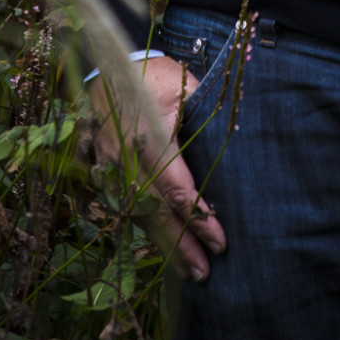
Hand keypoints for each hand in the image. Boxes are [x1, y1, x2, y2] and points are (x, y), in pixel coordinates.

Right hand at [90, 56, 226, 281]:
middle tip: (206, 273)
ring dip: (166, 245)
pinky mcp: (105, 173)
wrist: (107, 65)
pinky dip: (148, 230)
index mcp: (149, 138)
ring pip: (141, 216)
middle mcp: (126, 160)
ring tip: (189, 271)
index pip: (177, 189)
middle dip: (183, 245)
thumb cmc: (154, 76)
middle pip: (157, 213)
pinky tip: (164, 246)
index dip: (199, 218)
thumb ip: (206, 116)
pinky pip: (128, 209)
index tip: (220, 241)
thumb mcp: (184, 87)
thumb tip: (235, 143)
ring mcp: (111, 169)